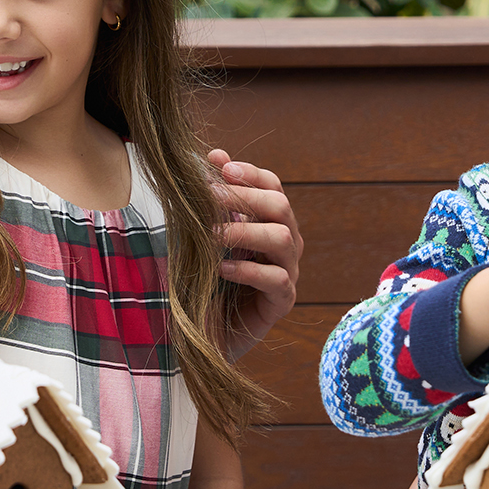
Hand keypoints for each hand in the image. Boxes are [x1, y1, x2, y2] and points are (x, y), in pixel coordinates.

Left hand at [207, 148, 301, 355]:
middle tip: (209, 198)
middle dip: (245, 197)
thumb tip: (214, 154)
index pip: (272, 186)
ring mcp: (287, 272)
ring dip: (246, 231)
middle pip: (281, 206)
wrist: (201, 334)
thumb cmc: (203, 281)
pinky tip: (222, 269)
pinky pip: (278, 279)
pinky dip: (249, 270)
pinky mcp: (281, 303)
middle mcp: (284, 244)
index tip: (221, 167)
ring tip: (212, 236)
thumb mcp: (201, 235)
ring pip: (284, 238)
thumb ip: (211, 201)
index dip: (250, 173)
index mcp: (268, 222)